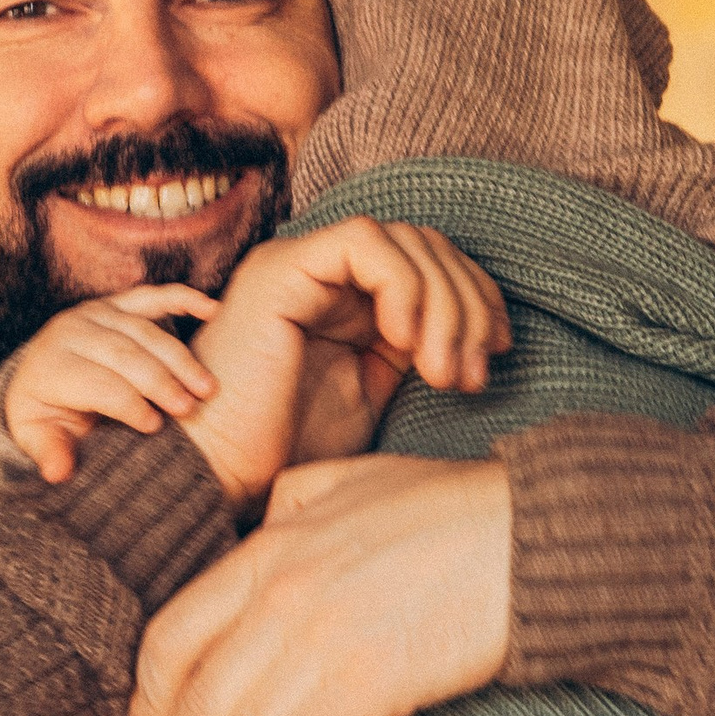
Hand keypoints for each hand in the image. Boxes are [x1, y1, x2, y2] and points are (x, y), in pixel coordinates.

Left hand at [0, 285, 221, 485]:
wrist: (38, 375)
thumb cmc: (46, 414)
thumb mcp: (38, 436)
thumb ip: (49, 452)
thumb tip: (58, 473)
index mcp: (51, 366)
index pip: (97, 383)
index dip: (127, 404)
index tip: (155, 427)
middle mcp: (71, 331)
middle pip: (124, 354)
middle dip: (161, 381)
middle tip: (189, 409)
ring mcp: (96, 313)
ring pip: (145, 330)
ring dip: (180, 358)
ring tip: (207, 388)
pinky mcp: (117, 303)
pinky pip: (153, 296)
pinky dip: (184, 299)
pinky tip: (213, 310)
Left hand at [128, 456, 514, 715]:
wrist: (533, 533)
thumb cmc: (452, 508)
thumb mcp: (349, 480)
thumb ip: (292, 505)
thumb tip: (262, 525)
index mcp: (267, 548)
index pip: (175, 638)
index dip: (150, 704)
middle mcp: (279, 596)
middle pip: (198, 703)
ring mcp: (320, 638)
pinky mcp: (368, 678)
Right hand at [179, 218, 509, 516]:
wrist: (219, 476)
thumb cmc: (282, 452)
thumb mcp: (368, 396)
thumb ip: (410, 354)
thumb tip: (472, 335)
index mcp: (342, 298)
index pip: (430, 263)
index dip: (476, 299)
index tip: (495, 356)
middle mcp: (321, 272)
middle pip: (426, 244)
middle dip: (470, 303)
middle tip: (476, 372)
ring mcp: (299, 264)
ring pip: (405, 239)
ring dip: (445, 304)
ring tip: (443, 374)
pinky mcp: (282, 268)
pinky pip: (365, 242)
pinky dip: (403, 287)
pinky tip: (406, 343)